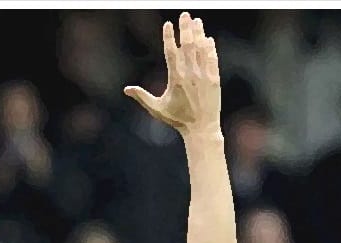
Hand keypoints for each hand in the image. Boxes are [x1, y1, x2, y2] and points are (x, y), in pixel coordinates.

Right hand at [124, 13, 220, 134]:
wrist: (202, 129)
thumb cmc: (178, 120)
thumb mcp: (157, 109)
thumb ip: (142, 97)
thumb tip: (126, 89)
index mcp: (176, 79)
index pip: (171, 52)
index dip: (169, 37)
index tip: (168, 24)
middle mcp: (190, 75)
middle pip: (188, 45)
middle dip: (186, 28)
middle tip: (185, 14)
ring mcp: (204, 76)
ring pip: (201, 49)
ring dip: (199, 33)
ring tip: (197, 20)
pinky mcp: (214, 80)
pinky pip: (212, 59)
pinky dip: (210, 48)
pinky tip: (208, 39)